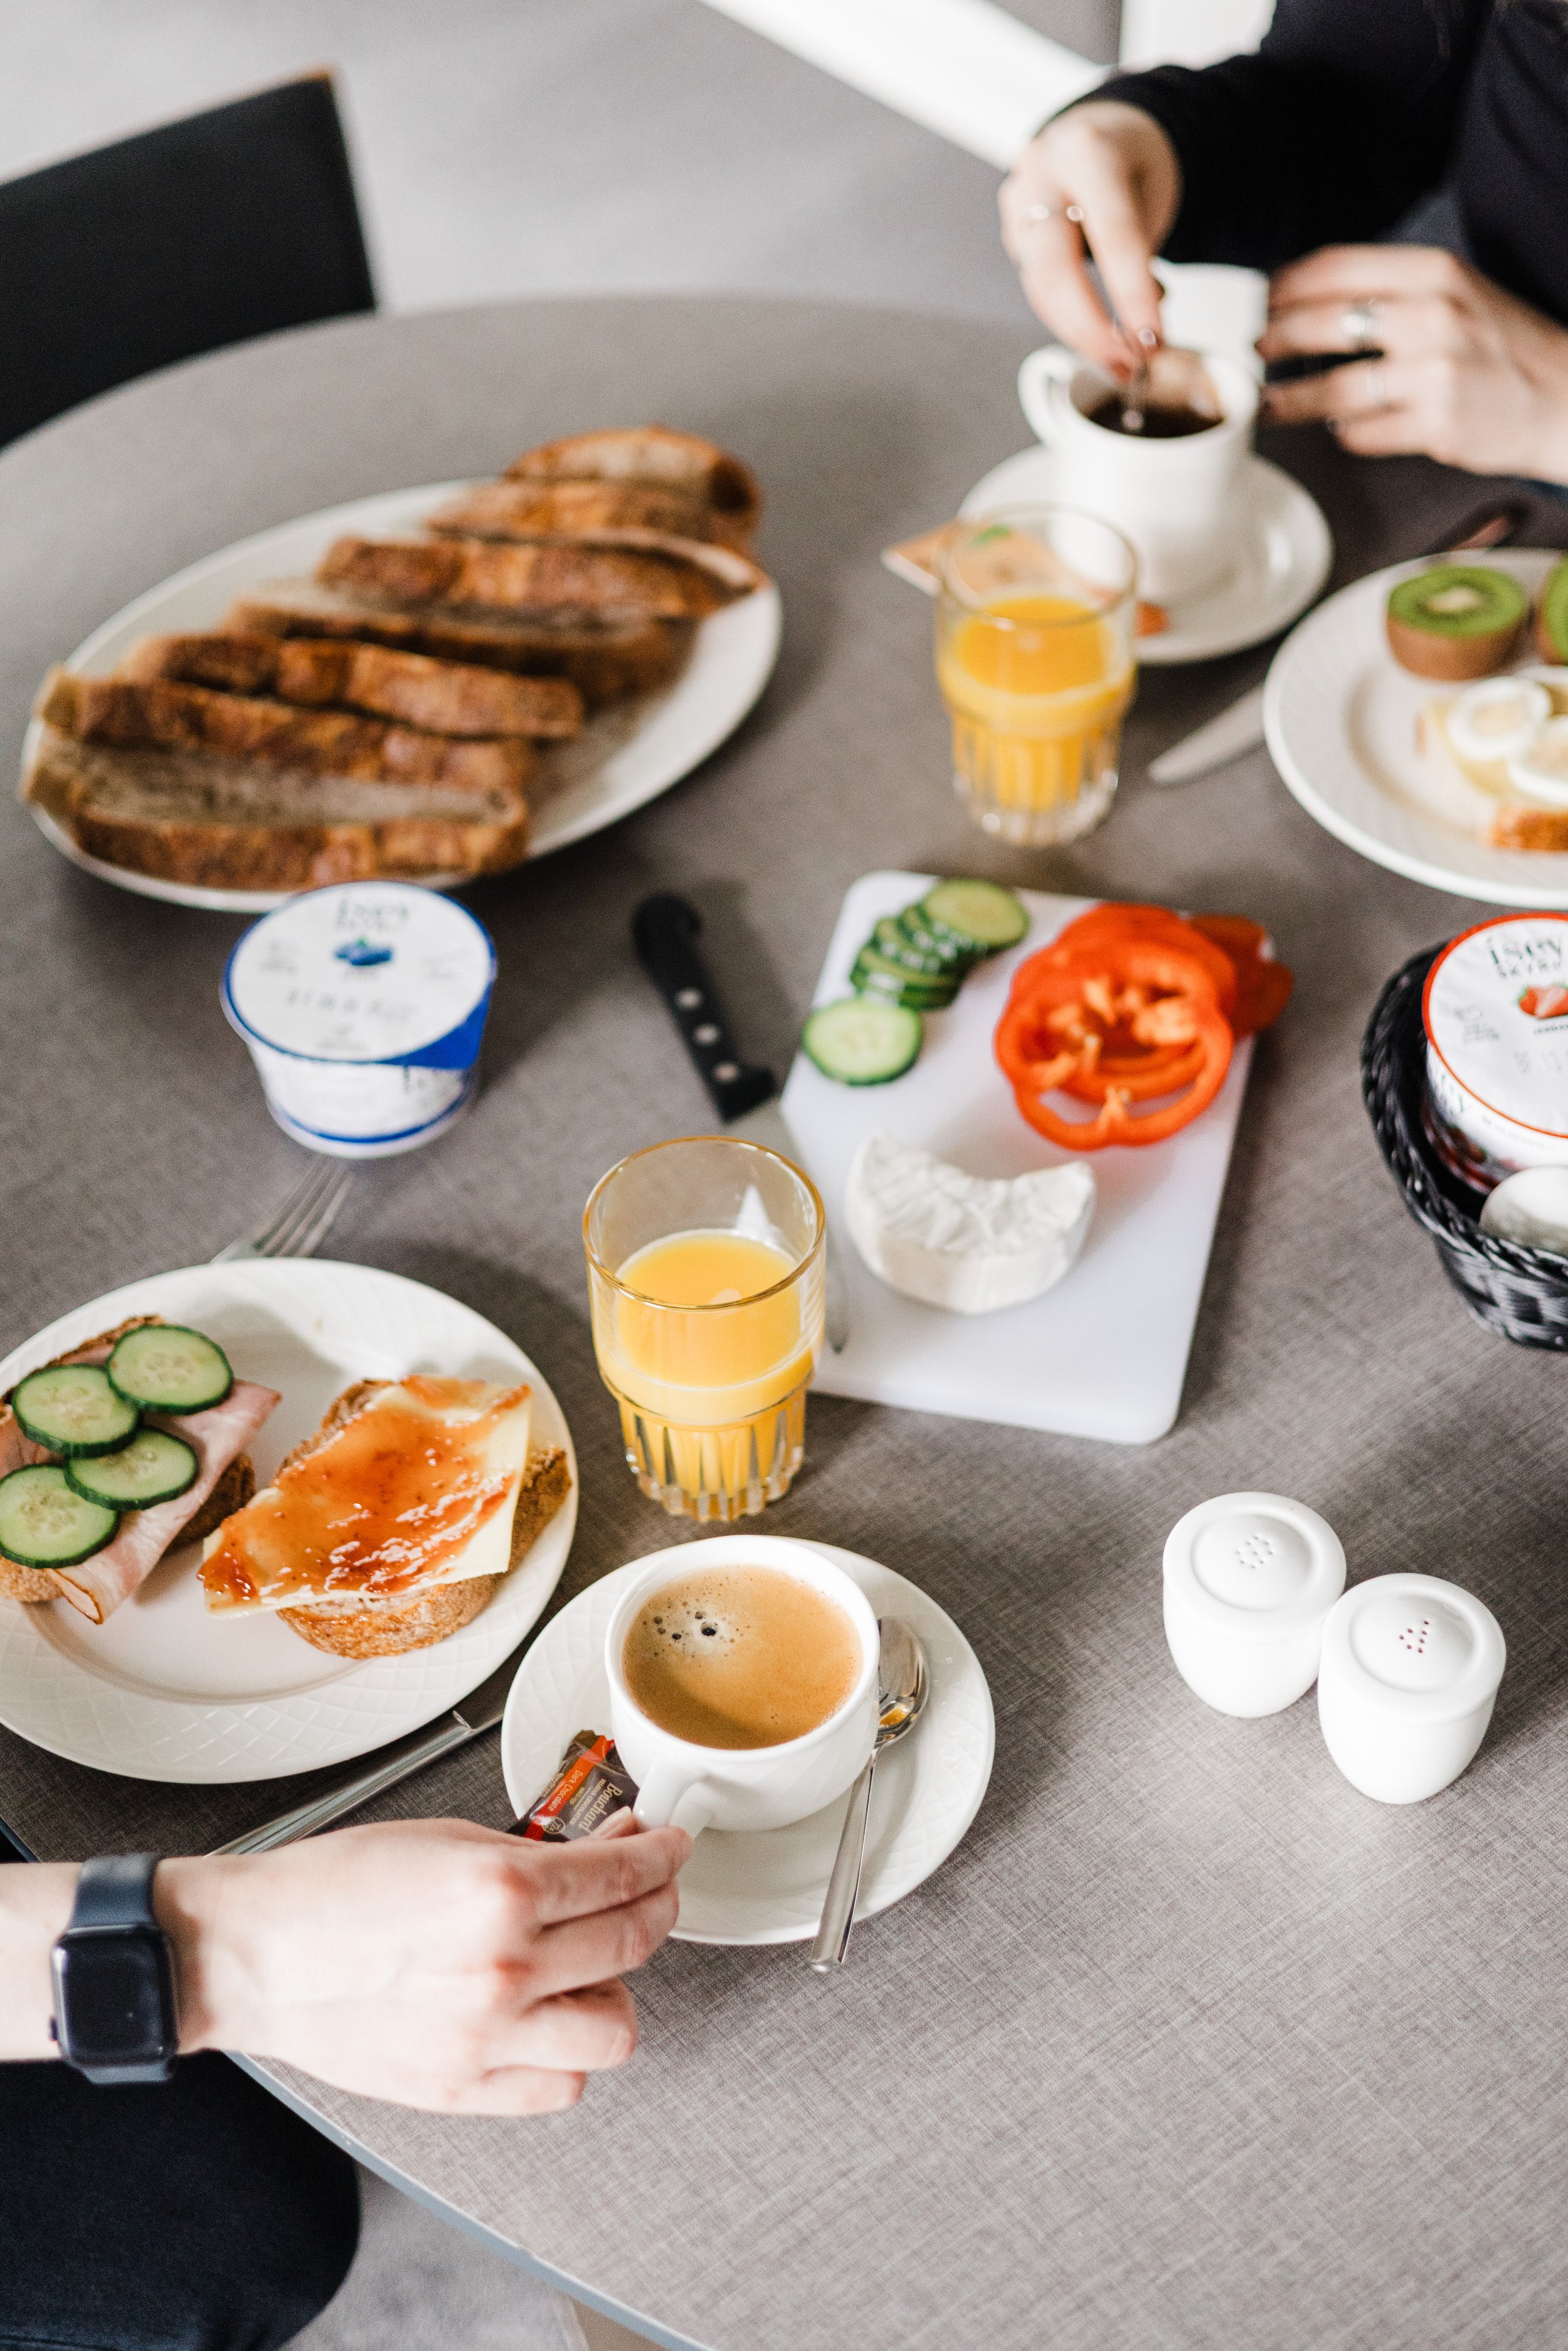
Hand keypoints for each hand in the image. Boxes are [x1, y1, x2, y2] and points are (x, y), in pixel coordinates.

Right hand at [157, 1814, 689, 2114]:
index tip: (670, 1847)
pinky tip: (550, 2018)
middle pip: (635, 1941)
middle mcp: (504, 1969)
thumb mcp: (447, 1838)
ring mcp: (487, 2038)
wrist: (253, 1953)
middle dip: (657, 1903)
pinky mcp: (462, 2089)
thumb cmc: (331, 1889)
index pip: (625, 1874)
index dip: (662, 1854)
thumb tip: (604, 1849)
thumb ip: (534, 1853)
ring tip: (594, 1962)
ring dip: (618, 1988)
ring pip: (616, 2028)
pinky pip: (559, 2085)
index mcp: (500, 1892)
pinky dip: (568, 2052)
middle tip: (651, 1887)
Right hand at [999, 103, 1181, 374]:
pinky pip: (1038, 285)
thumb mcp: (1155, 190)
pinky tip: (1100, 330)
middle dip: (1093, 330)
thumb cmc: (1133, 160)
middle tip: (1128, 366)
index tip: (1153, 343)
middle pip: (1056, 271)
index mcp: (1089, 151)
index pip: (1113, 236)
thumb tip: (1141, 334)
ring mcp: (1018, 201)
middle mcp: (1042, 173)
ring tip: (1121, 361)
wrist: (1097, 127)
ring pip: (1041, 287)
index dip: (1133, 296)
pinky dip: (1070, 316)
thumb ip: (1145, 254)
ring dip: (1081, 334)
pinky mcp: (1011, 229)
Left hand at [1259, 245, 1567, 484]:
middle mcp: (1433, 317)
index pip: (1336, 267)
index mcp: (1434, 272)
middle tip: (1260, 350)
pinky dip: (1344, 433)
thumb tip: (1311, 290)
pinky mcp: (1435, 426)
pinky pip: (1361, 433)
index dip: (1287, 286)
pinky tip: (1342, 428)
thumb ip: (1391, 286)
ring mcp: (1434, 374)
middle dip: (1276, 340)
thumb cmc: (1501, 344)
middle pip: (1322, 324)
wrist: (1564, 394)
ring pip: (1332, 390)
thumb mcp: (1455, 291)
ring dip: (1290, 400)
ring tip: (1271, 404)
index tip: (1266, 300)